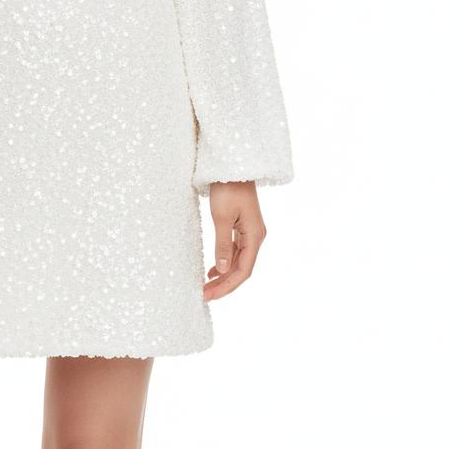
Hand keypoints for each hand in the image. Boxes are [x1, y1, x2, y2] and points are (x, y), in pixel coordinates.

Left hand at [203, 180, 266, 301]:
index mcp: (255, 236)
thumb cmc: (228, 188)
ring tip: (207, 285)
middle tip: (205, 295)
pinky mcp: (243, 225)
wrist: (233, 164)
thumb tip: (223, 269)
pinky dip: (225, 260)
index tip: (210, 295)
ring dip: (224, 274)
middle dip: (224, 284)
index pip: (243, 271)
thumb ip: (223, 244)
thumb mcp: (221, 217)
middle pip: (242, 268)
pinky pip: (236, 249)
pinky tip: (215, 268)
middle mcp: (256, 236)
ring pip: (239, 260)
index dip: (227, 286)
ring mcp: (250, 231)